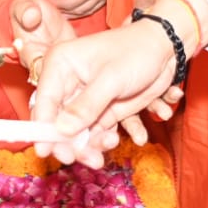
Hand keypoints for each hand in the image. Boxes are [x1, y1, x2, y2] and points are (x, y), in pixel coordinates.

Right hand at [13, 0, 158, 147]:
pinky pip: (94, 133)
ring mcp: (83, 100)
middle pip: (57, 122)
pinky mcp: (99, 111)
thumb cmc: (136, 51)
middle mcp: (66, 83)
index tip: (46, 151)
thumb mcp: (112, 78)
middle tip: (80, 158)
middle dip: (69, 142)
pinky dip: (103, 141)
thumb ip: (87, 105)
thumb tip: (61, 130)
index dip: (43, 128)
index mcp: (61, 65)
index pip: (44, 101)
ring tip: (111, 143)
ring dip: (90, 145)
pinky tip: (120, 138)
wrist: (164, 49)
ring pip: (76, 133)